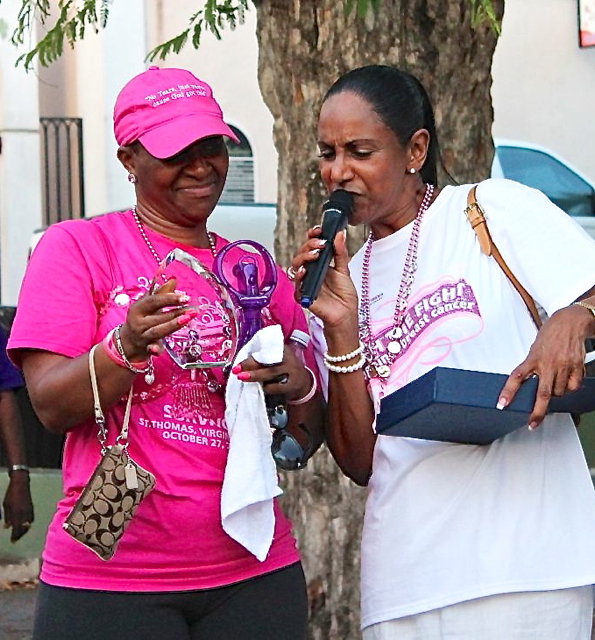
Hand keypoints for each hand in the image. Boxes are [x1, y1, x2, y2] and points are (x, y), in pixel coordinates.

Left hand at [3, 473, 33, 541]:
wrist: (21, 484)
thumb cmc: (11, 494)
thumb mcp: (6, 506)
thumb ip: (7, 517)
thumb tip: (7, 527)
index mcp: (17, 513)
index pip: (17, 528)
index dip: (15, 536)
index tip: (13, 541)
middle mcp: (24, 513)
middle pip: (24, 528)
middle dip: (20, 535)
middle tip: (16, 539)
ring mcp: (29, 510)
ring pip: (28, 524)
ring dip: (24, 530)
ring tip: (20, 533)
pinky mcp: (32, 507)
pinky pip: (31, 519)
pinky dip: (28, 524)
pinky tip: (25, 524)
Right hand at [118, 278, 197, 359]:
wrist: (129, 341)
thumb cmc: (143, 318)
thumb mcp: (149, 305)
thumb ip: (162, 293)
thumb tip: (174, 279)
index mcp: (138, 308)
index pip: (154, 301)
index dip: (170, 298)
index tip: (185, 297)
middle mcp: (138, 322)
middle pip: (159, 316)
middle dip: (177, 312)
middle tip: (193, 310)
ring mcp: (141, 336)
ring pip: (157, 331)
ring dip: (172, 325)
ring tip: (187, 319)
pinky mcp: (146, 348)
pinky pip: (151, 349)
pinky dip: (154, 349)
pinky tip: (157, 350)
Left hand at [232, 344, 312, 401]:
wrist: (303, 383)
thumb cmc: (284, 369)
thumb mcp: (278, 359)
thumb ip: (264, 358)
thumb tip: (242, 364)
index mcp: (283, 348)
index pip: (265, 350)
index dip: (251, 357)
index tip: (238, 364)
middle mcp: (289, 357)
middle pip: (267, 360)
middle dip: (250, 365)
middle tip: (237, 370)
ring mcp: (292, 370)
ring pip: (270, 372)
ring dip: (255, 376)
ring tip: (242, 377)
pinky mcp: (293, 384)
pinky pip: (276, 386)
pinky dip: (267, 388)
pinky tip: (263, 387)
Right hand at [289, 226, 358, 326]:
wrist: (346, 314)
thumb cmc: (344, 295)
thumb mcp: (344, 269)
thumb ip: (340, 252)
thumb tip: (340, 233)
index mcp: (319, 263)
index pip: (310, 246)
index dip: (312, 237)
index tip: (319, 230)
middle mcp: (310, 271)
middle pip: (301, 253)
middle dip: (309, 245)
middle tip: (321, 244)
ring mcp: (305, 282)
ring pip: (295, 266)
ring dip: (303, 257)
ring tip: (315, 255)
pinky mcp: (302, 295)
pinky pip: (296, 284)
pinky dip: (299, 276)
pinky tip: (305, 270)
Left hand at [497, 305, 590, 428]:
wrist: (571, 322)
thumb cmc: (550, 334)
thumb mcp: (535, 349)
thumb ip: (532, 366)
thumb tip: (528, 385)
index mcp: (533, 358)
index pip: (517, 377)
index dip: (508, 392)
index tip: (501, 404)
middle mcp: (548, 363)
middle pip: (542, 394)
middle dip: (537, 412)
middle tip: (533, 423)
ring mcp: (564, 366)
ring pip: (559, 392)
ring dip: (556, 393)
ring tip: (555, 380)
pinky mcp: (577, 366)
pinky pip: (573, 386)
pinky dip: (570, 387)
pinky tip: (568, 379)